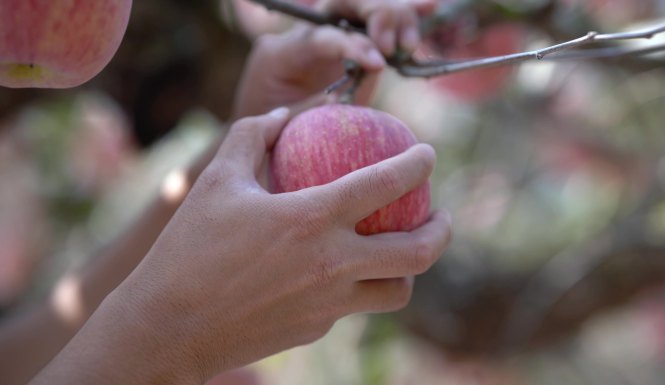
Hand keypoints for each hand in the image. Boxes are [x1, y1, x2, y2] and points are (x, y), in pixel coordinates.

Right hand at [81, 107, 450, 383]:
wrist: (169, 328)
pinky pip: (353, 306)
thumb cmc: (189, 248)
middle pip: (418, 252)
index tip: (428, 154)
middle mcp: (333, 264)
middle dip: (443, 229)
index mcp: (312, 219)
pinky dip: (358, 286)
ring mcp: (330, 304)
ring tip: (401, 249)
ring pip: (398, 292)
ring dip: (410, 269)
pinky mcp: (317, 330)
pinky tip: (339, 272)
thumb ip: (252, 136)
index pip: (386, 183)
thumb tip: (281, 116)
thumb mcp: (216, 179)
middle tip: (441, 214)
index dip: (418, 164)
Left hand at [233, 0, 435, 117]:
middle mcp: (304, 34)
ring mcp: (328, 36)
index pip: (322, 36)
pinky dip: (406, 14)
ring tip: (411, 44)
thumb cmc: (272, 135)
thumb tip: (353, 87)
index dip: (353, 45)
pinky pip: (375, 23)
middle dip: (376, 16)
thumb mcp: (289, 125)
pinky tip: (431, 6)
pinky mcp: (348, 46)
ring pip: (363, 6)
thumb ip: (317, 106)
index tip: (380, 64)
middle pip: (344, 3)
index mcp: (281, 52)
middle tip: (395, 48)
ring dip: (396, 17)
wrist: (263, 136)